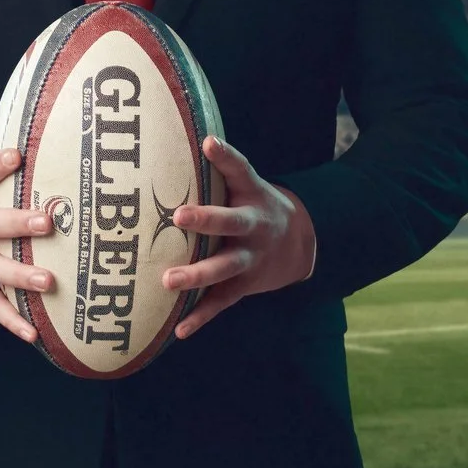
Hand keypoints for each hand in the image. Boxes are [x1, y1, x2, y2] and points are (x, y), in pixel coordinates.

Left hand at [163, 136, 315, 338]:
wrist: (299, 243)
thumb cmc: (252, 205)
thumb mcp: (245, 185)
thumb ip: (218, 169)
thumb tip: (186, 136)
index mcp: (253, 195)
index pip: (241, 170)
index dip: (225, 156)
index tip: (209, 143)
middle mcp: (254, 226)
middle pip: (232, 222)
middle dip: (207, 220)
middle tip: (179, 216)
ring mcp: (250, 258)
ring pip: (225, 267)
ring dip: (197, 275)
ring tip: (168, 281)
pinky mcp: (244, 285)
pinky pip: (221, 302)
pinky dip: (201, 317)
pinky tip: (179, 331)